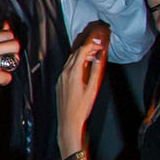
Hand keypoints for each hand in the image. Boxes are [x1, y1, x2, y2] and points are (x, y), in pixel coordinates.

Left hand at [57, 30, 108, 154]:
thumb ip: (96, 70)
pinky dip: (75, 62)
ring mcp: (61, 77)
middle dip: (86, 46)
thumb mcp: (93, 87)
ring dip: (81, 54)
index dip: (90, 44)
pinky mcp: (59, 82)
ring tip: (92, 52)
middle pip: (75, 54)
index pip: (81, 51)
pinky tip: (83, 65)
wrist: (68, 120)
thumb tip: (99, 56)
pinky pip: (67, 67)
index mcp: (73, 72)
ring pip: (70, 60)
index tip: (98, 39)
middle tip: (96, 43)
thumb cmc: (82, 106)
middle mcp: (65, 72)